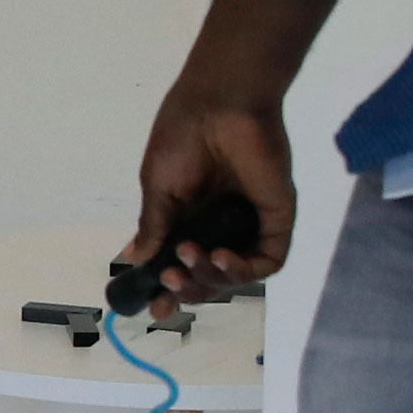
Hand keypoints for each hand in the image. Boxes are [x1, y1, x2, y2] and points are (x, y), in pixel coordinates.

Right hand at [125, 68, 299, 294]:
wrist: (220, 103)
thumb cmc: (184, 135)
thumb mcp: (158, 185)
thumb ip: (154, 225)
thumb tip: (135, 258)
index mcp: (191, 218)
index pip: (182, 265)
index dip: (169, 292)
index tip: (152, 309)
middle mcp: (221, 226)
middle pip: (209, 278)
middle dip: (188, 289)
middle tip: (168, 282)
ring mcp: (250, 224)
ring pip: (236, 275)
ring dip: (210, 278)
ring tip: (188, 258)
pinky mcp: (277, 220)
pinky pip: (269, 261)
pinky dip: (243, 269)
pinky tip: (220, 257)